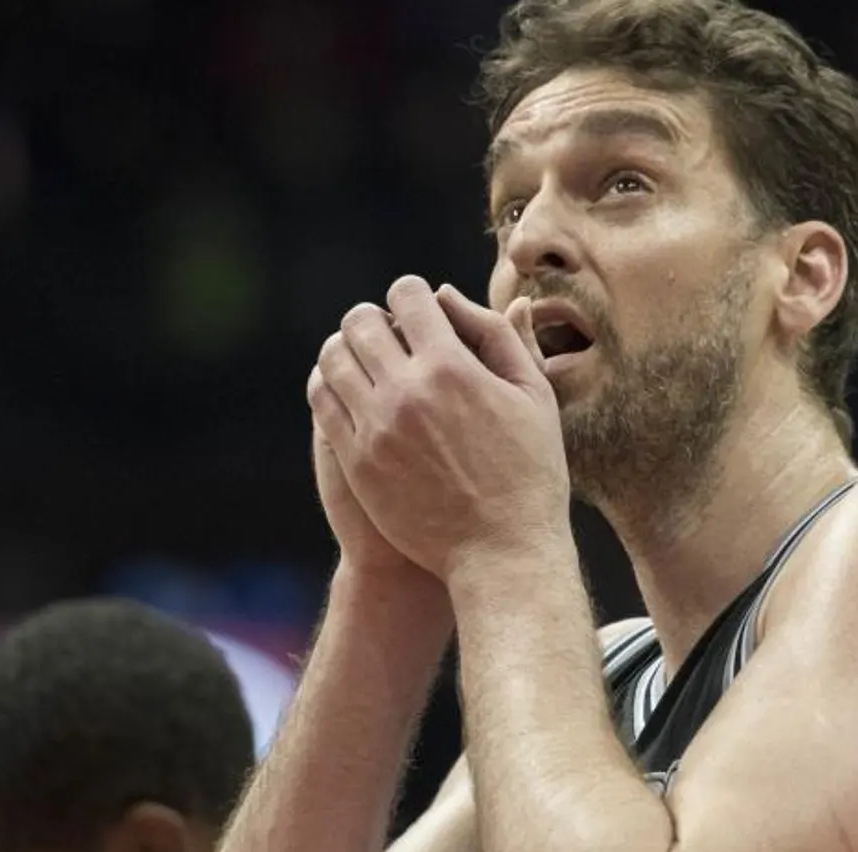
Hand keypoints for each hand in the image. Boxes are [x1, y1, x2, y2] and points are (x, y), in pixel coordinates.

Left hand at [309, 276, 570, 579]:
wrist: (500, 551)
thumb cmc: (530, 472)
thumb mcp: (534, 397)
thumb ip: (500, 337)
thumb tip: (452, 294)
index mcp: (453, 367)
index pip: (407, 296)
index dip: (411, 294)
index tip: (417, 307)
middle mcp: (407, 391)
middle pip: (360, 321)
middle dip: (373, 317)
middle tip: (386, 330)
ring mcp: (375, 427)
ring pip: (333, 358)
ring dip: (346, 348)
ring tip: (364, 358)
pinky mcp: (355, 460)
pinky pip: (323, 402)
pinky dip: (329, 384)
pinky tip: (350, 391)